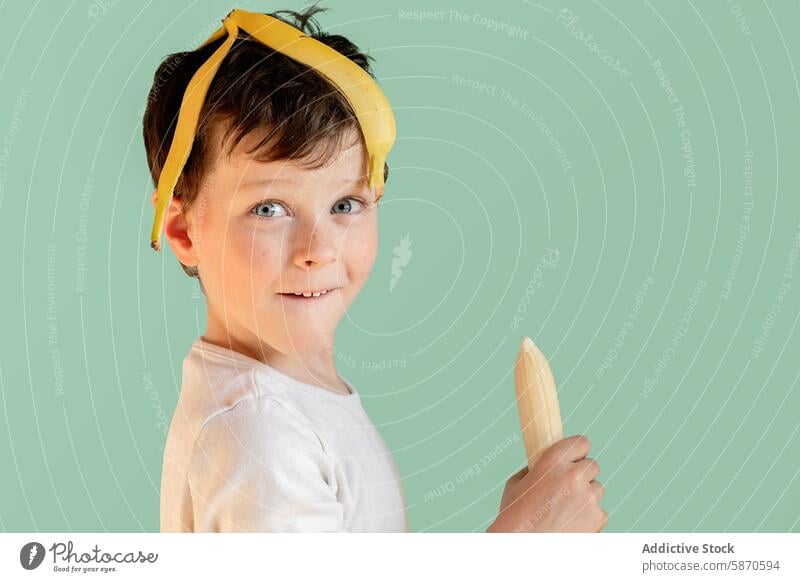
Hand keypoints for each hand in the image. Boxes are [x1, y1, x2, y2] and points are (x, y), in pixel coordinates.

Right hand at [486, 435, 606, 531]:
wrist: (521, 546)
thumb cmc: (514, 516)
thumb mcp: (517, 483)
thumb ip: (538, 469)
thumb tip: (549, 465)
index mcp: (553, 461)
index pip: (581, 442)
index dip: (577, 451)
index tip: (574, 458)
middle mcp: (574, 476)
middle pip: (592, 466)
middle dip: (582, 475)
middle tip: (568, 487)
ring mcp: (588, 497)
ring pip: (597, 489)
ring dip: (586, 496)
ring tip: (566, 510)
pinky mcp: (598, 518)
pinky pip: (599, 511)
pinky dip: (589, 517)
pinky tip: (571, 523)